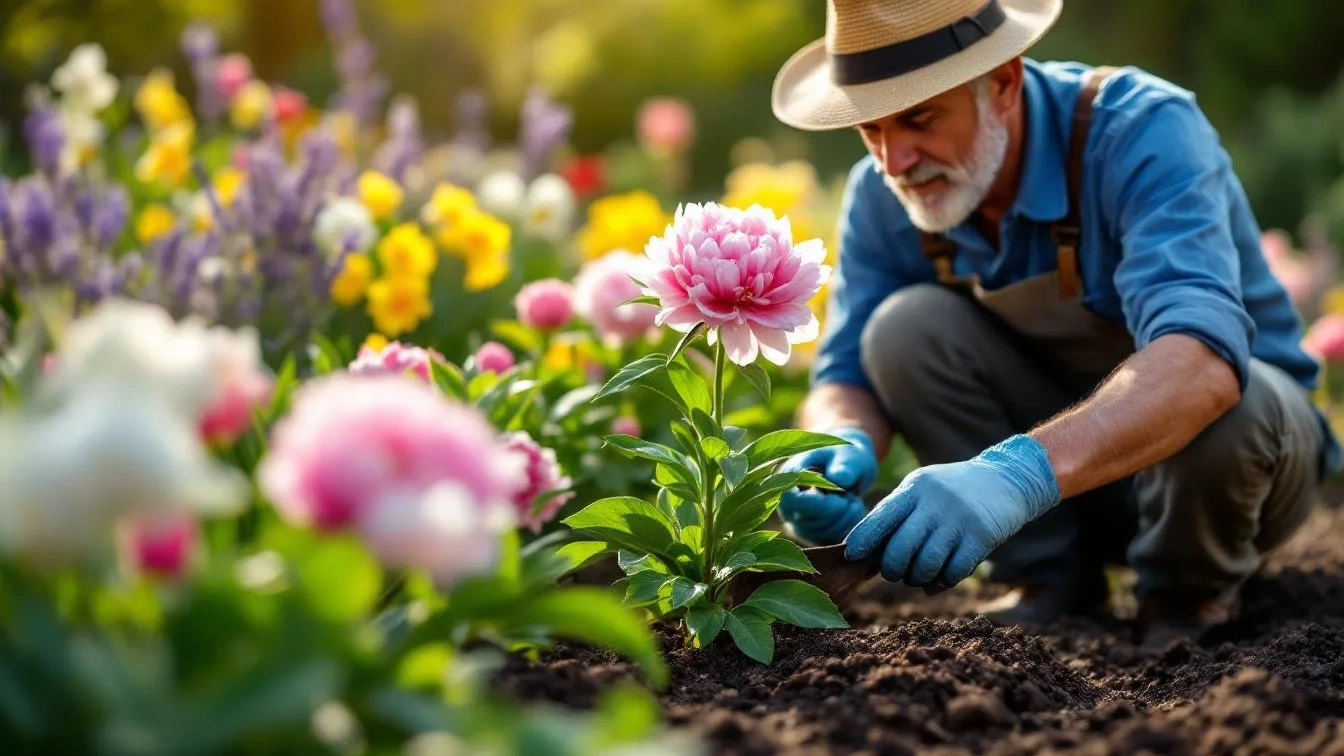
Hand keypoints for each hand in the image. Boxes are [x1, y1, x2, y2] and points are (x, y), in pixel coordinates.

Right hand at [777, 427, 876, 544]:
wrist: (847, 467)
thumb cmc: (845, 457)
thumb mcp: (849, 454)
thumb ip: (845, 465)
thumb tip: (840, 479)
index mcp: (787, 478)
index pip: (791, 501)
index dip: (819, 502)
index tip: (841, 491)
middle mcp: (787, 504)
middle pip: (808, 522)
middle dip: (837, 509)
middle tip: (850, 492)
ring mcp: (798, 523)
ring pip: (821, 534)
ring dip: (845, 518)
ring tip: (850, 497)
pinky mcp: (812, 536)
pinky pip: (830, 541)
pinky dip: (848, 527)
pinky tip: (850, 510)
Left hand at [844, 434, 1059, 587]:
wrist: (1007, 478)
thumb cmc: (953, 492)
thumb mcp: (923, 490)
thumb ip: (899, 516)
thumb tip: (870, 557)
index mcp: (914, 488)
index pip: (880, 517)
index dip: (863, 540)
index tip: (853, 556)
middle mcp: (934, 502)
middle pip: (899, 548)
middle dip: (892, 569)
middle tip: (896, 573)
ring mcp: (958, 518)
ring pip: (925, 565)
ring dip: (918, 579)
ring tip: (920, 575)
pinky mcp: (981, 535)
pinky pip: (953, 572)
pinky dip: (943, 581)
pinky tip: (943, 576)